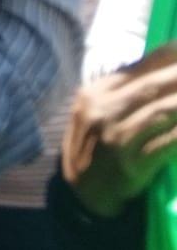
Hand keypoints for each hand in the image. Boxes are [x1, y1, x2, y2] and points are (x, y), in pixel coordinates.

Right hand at [63, 41, 176, 216]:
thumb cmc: (96, 147)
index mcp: (96, 92)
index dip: (171, 56)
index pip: (140, 67)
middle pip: (155, 86)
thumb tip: (167, 69)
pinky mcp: (132, 164)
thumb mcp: (98, 111)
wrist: (82, 193)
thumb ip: (126, 91)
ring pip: (163, 112)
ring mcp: (116, 137)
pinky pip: (168, 144)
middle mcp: (104, 110)